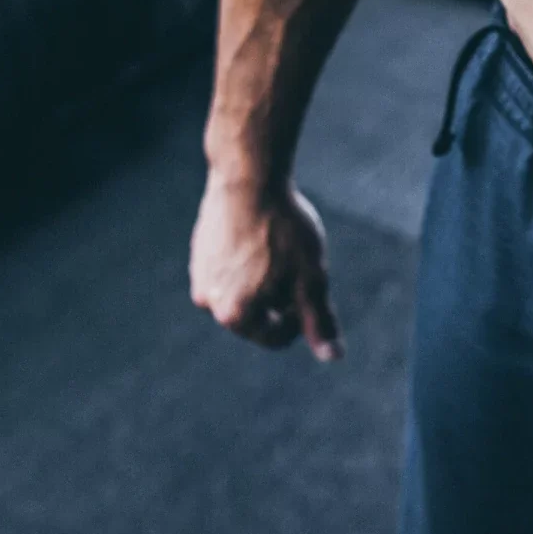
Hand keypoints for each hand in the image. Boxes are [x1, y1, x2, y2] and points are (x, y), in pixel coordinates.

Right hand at [190, 171, 344, 361]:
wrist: (248, 175)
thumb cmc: (284, 228)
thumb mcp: (311, 277)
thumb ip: (319, 320)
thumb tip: (334, 358)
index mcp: (235, 315)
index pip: (277, 336)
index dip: (302, 314)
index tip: (310, 281)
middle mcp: (208, 301)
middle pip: (258, 314)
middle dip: (279, 295)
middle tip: (294, 259)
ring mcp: (199, 274)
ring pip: (243, 290)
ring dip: (262, 277)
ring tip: (275, 243)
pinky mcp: (198, 250)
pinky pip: (229, 267)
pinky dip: (246, 259)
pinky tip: (259, 232)